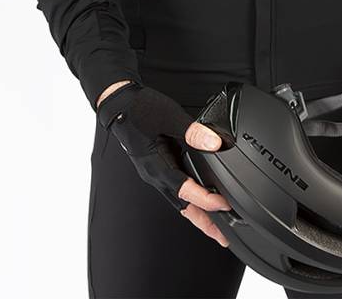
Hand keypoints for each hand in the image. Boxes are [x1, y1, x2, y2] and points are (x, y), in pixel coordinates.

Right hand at [96, 82, 231, 246]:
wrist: (118, 105)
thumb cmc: (138, 110)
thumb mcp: (168, 115)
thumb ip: (192, 130)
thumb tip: (214, 142)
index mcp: (156, 165)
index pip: (184, 190)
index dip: (205, 200)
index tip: (224, 205)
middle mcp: (155, 175)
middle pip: (183, 207)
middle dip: (204, 223)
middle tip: (223, 237)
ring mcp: (155, 173)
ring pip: (179, 202)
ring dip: (198, 215)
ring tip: (216, 227)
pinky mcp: (158, 167)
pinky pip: (176, 190)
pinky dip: (190, 201)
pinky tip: (199, 201)